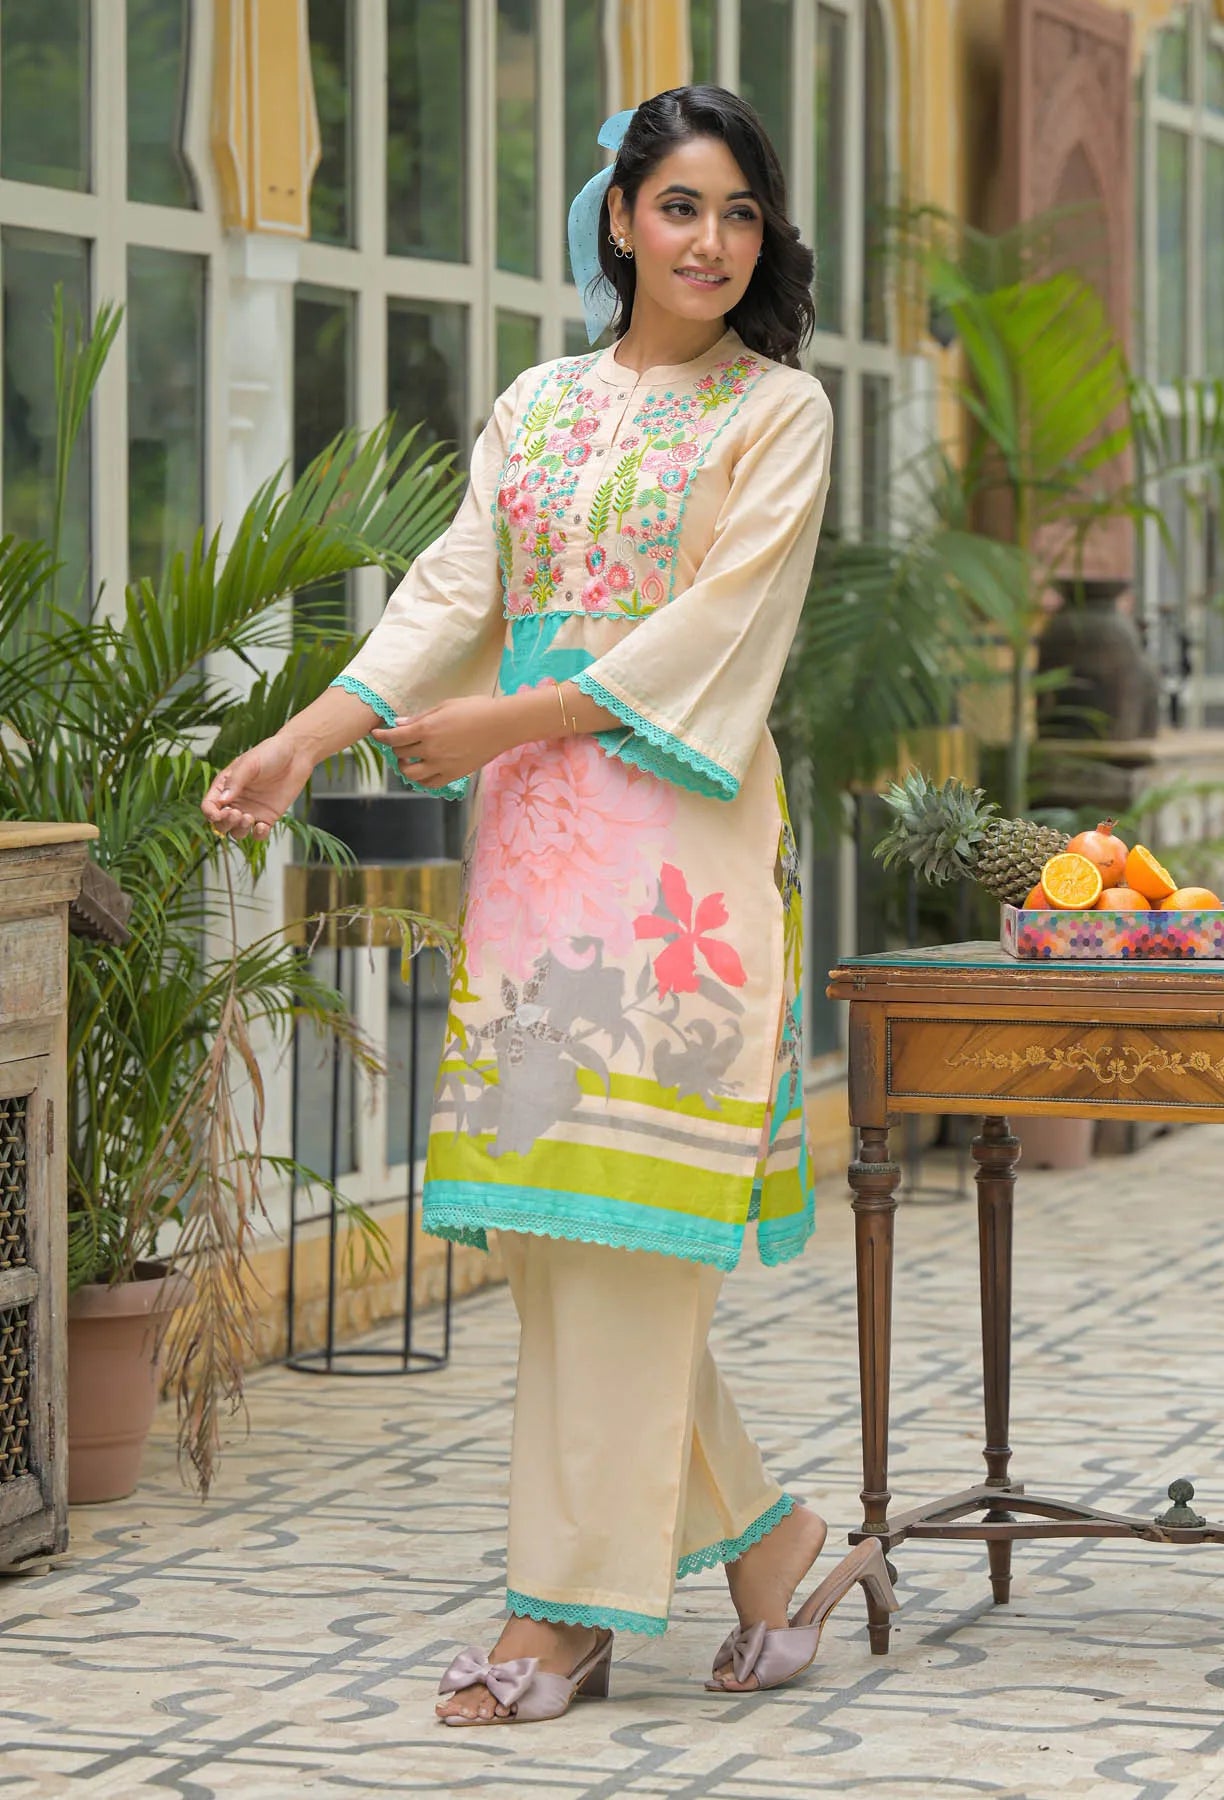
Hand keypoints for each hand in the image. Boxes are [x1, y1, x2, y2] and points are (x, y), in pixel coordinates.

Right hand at [201, 735, 313, 840]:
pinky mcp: (268, 817)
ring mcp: (251, 811)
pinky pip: (258, 834)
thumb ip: (235, 781)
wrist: (296, 754)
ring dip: (239, 830)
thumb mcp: (249, 763)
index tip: (219, 813)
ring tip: (249, 818)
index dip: (210, 813)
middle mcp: (235, 801)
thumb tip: (222, 801)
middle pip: (220, 823)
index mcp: (224, 786)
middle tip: (236, 814)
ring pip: (237, 831)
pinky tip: (262, 826)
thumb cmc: (270, 753)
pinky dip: (258, 835)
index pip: (209, 806)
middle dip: (225, 823)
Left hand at [371, 696, 517, 787]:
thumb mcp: (445, 706)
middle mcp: (431, 749)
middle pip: (400, 755)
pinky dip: (422, 780)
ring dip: (405, 767)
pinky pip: (430, 784)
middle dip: (395, 748)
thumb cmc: (476, 709)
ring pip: (411, 774)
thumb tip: (399, 724)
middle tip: (398, 744)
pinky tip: (423, 771)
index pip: (394, 737)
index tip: (376, 734)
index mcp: (427, 729)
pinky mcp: (454, 775)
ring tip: (408, 761)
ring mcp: (442, 765)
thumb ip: (420, 717)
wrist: (502, 725)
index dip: (381, 736)